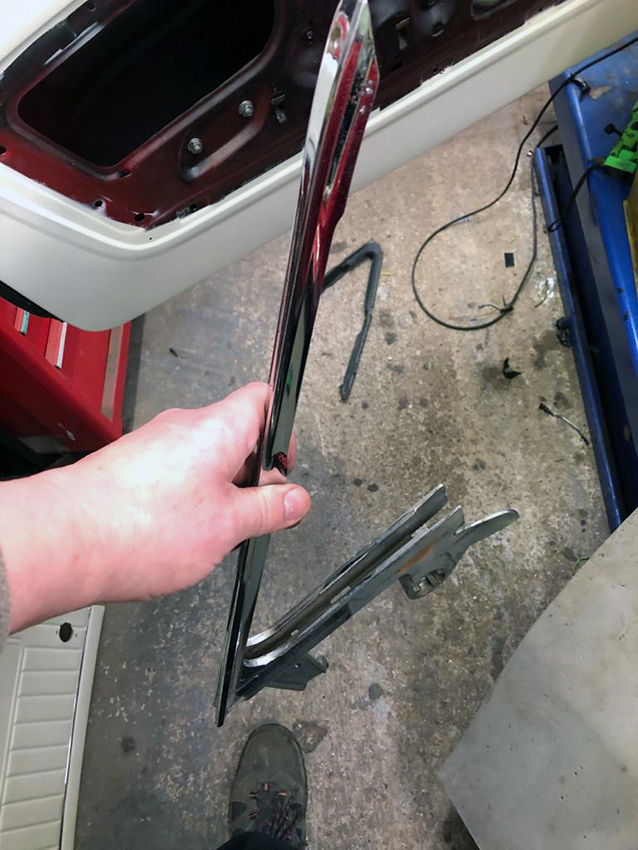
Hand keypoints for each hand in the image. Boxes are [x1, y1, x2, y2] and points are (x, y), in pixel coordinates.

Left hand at [2, 383, 310, 630]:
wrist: (67, 540)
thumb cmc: (140, 527)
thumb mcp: (227, 527)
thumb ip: (269, 510)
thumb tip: (297, 499)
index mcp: (218, 428)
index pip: (264, 399)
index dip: (282, 431)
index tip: (282, 469)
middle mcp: (185, 426)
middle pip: (236, 435)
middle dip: (250, 476)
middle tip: (250, 515)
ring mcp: (155, 444)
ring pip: (205, 458)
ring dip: (218, 492)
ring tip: (209, 533)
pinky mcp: (133, 465)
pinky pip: (175, 473)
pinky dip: (186, 498)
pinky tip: (177, 534)